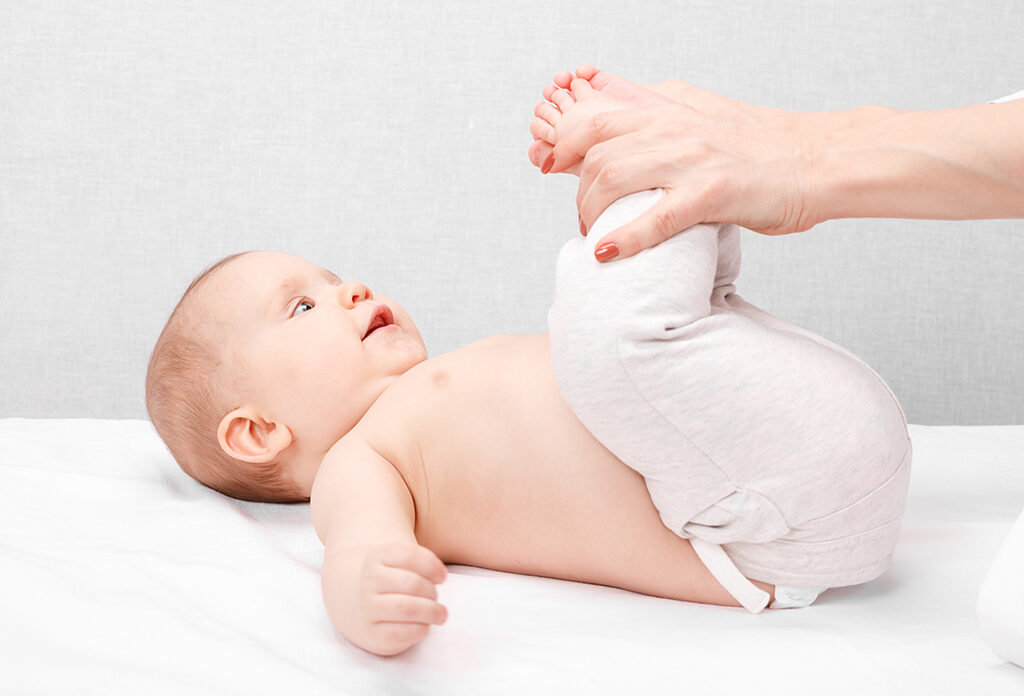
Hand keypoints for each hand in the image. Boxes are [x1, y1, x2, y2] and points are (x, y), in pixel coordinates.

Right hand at [332, 542, 447, 655]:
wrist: (358, 606)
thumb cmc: (392, 581)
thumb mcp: (399, 561)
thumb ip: (421, 560)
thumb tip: (441, 575)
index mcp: (377, 557)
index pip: (409, 555)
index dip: (432, 565)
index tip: (442, 577)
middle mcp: (369, 581)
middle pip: (412, 583)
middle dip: (432, 592)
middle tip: (435, 597)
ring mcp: (368, 608)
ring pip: (407, 608)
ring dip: (432, 611)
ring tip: (440, 614)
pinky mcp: (373, 634)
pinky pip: (403, 632)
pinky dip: (422, 629)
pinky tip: (424, 625)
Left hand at [571, 101, 819, 254]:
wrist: (817, 160)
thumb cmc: (762, 148)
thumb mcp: (705, 117)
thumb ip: (664, 119)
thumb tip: (627, 122)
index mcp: (669, 111)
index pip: (596, 121)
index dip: (565, 147)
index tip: (553, 168)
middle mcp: (674, 129)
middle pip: (596, 155)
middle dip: (579, 193)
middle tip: (583, 220)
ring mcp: (691, 160)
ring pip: (613, 179)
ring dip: (592, 214)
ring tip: (593, 238)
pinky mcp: (712, 193)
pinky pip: (654, 217)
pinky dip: (623, 238)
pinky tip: (606, 254)